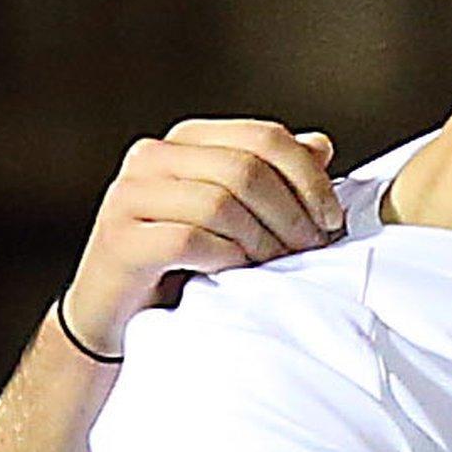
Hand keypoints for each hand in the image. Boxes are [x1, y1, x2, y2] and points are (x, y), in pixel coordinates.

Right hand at [64, 118, 344, 356]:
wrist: (120, 314)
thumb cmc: (189, 260)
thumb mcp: (241, 212)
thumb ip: (276, 175)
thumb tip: (320, 145)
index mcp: (187, 139)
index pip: (265, 137)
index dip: (309, 177)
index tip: (331, 219)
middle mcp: (152, 156)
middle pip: (247, 169)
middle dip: (292, 213)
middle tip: (311, 248)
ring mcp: (129, 195)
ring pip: (220, 202)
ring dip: (262, 239)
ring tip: (276, 265)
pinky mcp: (119, 240)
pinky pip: (189, 239)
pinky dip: (225, 258)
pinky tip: (234, 274)